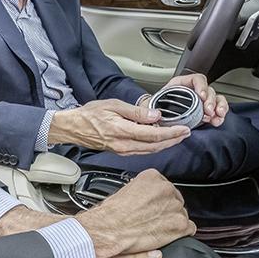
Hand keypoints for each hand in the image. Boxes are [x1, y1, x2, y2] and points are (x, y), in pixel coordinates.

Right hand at [48, 98, 189, 154]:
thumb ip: (136, 112)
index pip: (154, 135)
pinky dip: (154, 146)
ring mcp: (122, 150)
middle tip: (185, 133)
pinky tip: (159, 140)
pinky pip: (142, 151)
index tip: (184, 129)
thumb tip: (156, 116)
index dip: (172, 133)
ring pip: (150, 151)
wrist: (73, 128)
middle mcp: (124, 145)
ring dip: (165, 144)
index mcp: (123, 132)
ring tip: (176, 137)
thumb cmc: (90, 115)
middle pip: (155, 146)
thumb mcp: (113, 106)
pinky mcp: (120, 151)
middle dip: (173, 140)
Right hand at [75, 169, 195, 257]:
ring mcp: (174, 207)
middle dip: (166, 210)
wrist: (106, 231)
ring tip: (156, 229)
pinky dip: (181, 234)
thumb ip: (141, 188)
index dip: (158, 199)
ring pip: (182, 214)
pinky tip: (167, 236)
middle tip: (152, 220)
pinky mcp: (179, 225)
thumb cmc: (109, 215)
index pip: (164, 186)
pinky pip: (190, 228)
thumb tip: (146, 194)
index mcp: (152, 177)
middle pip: (174, 200)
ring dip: (172, 222)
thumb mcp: (124, 190)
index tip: (152, 206)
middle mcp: (165, 188)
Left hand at [147, 73, 228, 126]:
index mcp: (181, 85)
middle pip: (208, 90)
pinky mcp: (205, 113)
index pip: (196, 79)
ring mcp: (201, 102)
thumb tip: (155, 111)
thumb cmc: (154, 110)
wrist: (156, 120)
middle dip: (211, 100)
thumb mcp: (153, 103)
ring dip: (219, 107)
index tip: (201, 96)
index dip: (200, 86)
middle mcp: (193, 91)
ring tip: (217, 116)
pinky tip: (217, 120)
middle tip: (208, 110)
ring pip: (216, 99)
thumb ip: (156, 104)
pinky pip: (218, 110)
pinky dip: (220, 116)